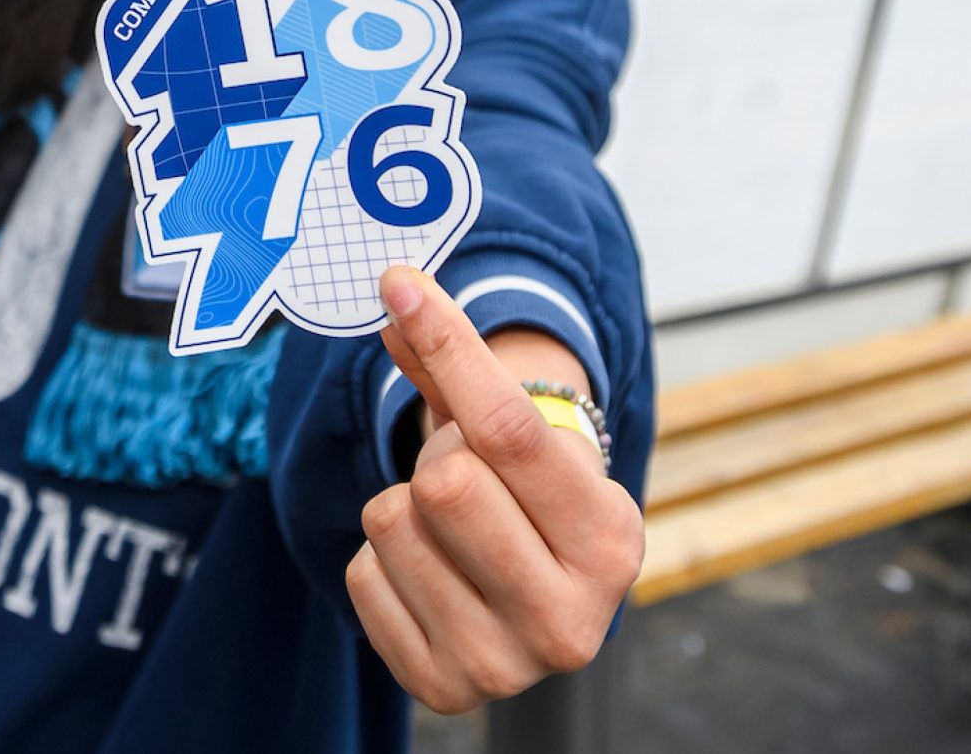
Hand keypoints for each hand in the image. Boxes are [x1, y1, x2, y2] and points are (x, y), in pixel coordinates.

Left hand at [344, 267, 643, 715]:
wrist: (534, 597)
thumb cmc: (525, 499)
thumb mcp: (517, 436)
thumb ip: (456, 363)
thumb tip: (396, 291)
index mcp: (610, 541)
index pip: (510, 428)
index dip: (448, 344)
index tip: (399, 284)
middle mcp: (570, 619)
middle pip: (444, 483)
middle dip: (438, 462)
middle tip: (467, 484)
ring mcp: (504, 664)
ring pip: (391, 522)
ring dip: (405, 511)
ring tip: (449, 533)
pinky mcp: (439, 686)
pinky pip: (360, 575)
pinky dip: (380, 563)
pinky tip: (428, 576)